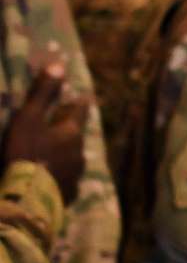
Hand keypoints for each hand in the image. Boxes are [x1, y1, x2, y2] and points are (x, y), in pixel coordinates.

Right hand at [3, 59, 86, 203]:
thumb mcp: (29, 119)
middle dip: (71, 132)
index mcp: (71, 134)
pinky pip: (65, 181)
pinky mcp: (67, 195)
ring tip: (57, 154)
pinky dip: (59, 176)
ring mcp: (75, 176)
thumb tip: (59, 64)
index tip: (84, 98)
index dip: (79, 104)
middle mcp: (79, 154)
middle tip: (65, 127)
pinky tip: (52, 180)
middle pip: (76, 138)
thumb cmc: (26, 153)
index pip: (78, 113)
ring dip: (66, 155)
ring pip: (73, 160)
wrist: (27, 198)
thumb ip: (43, 93)